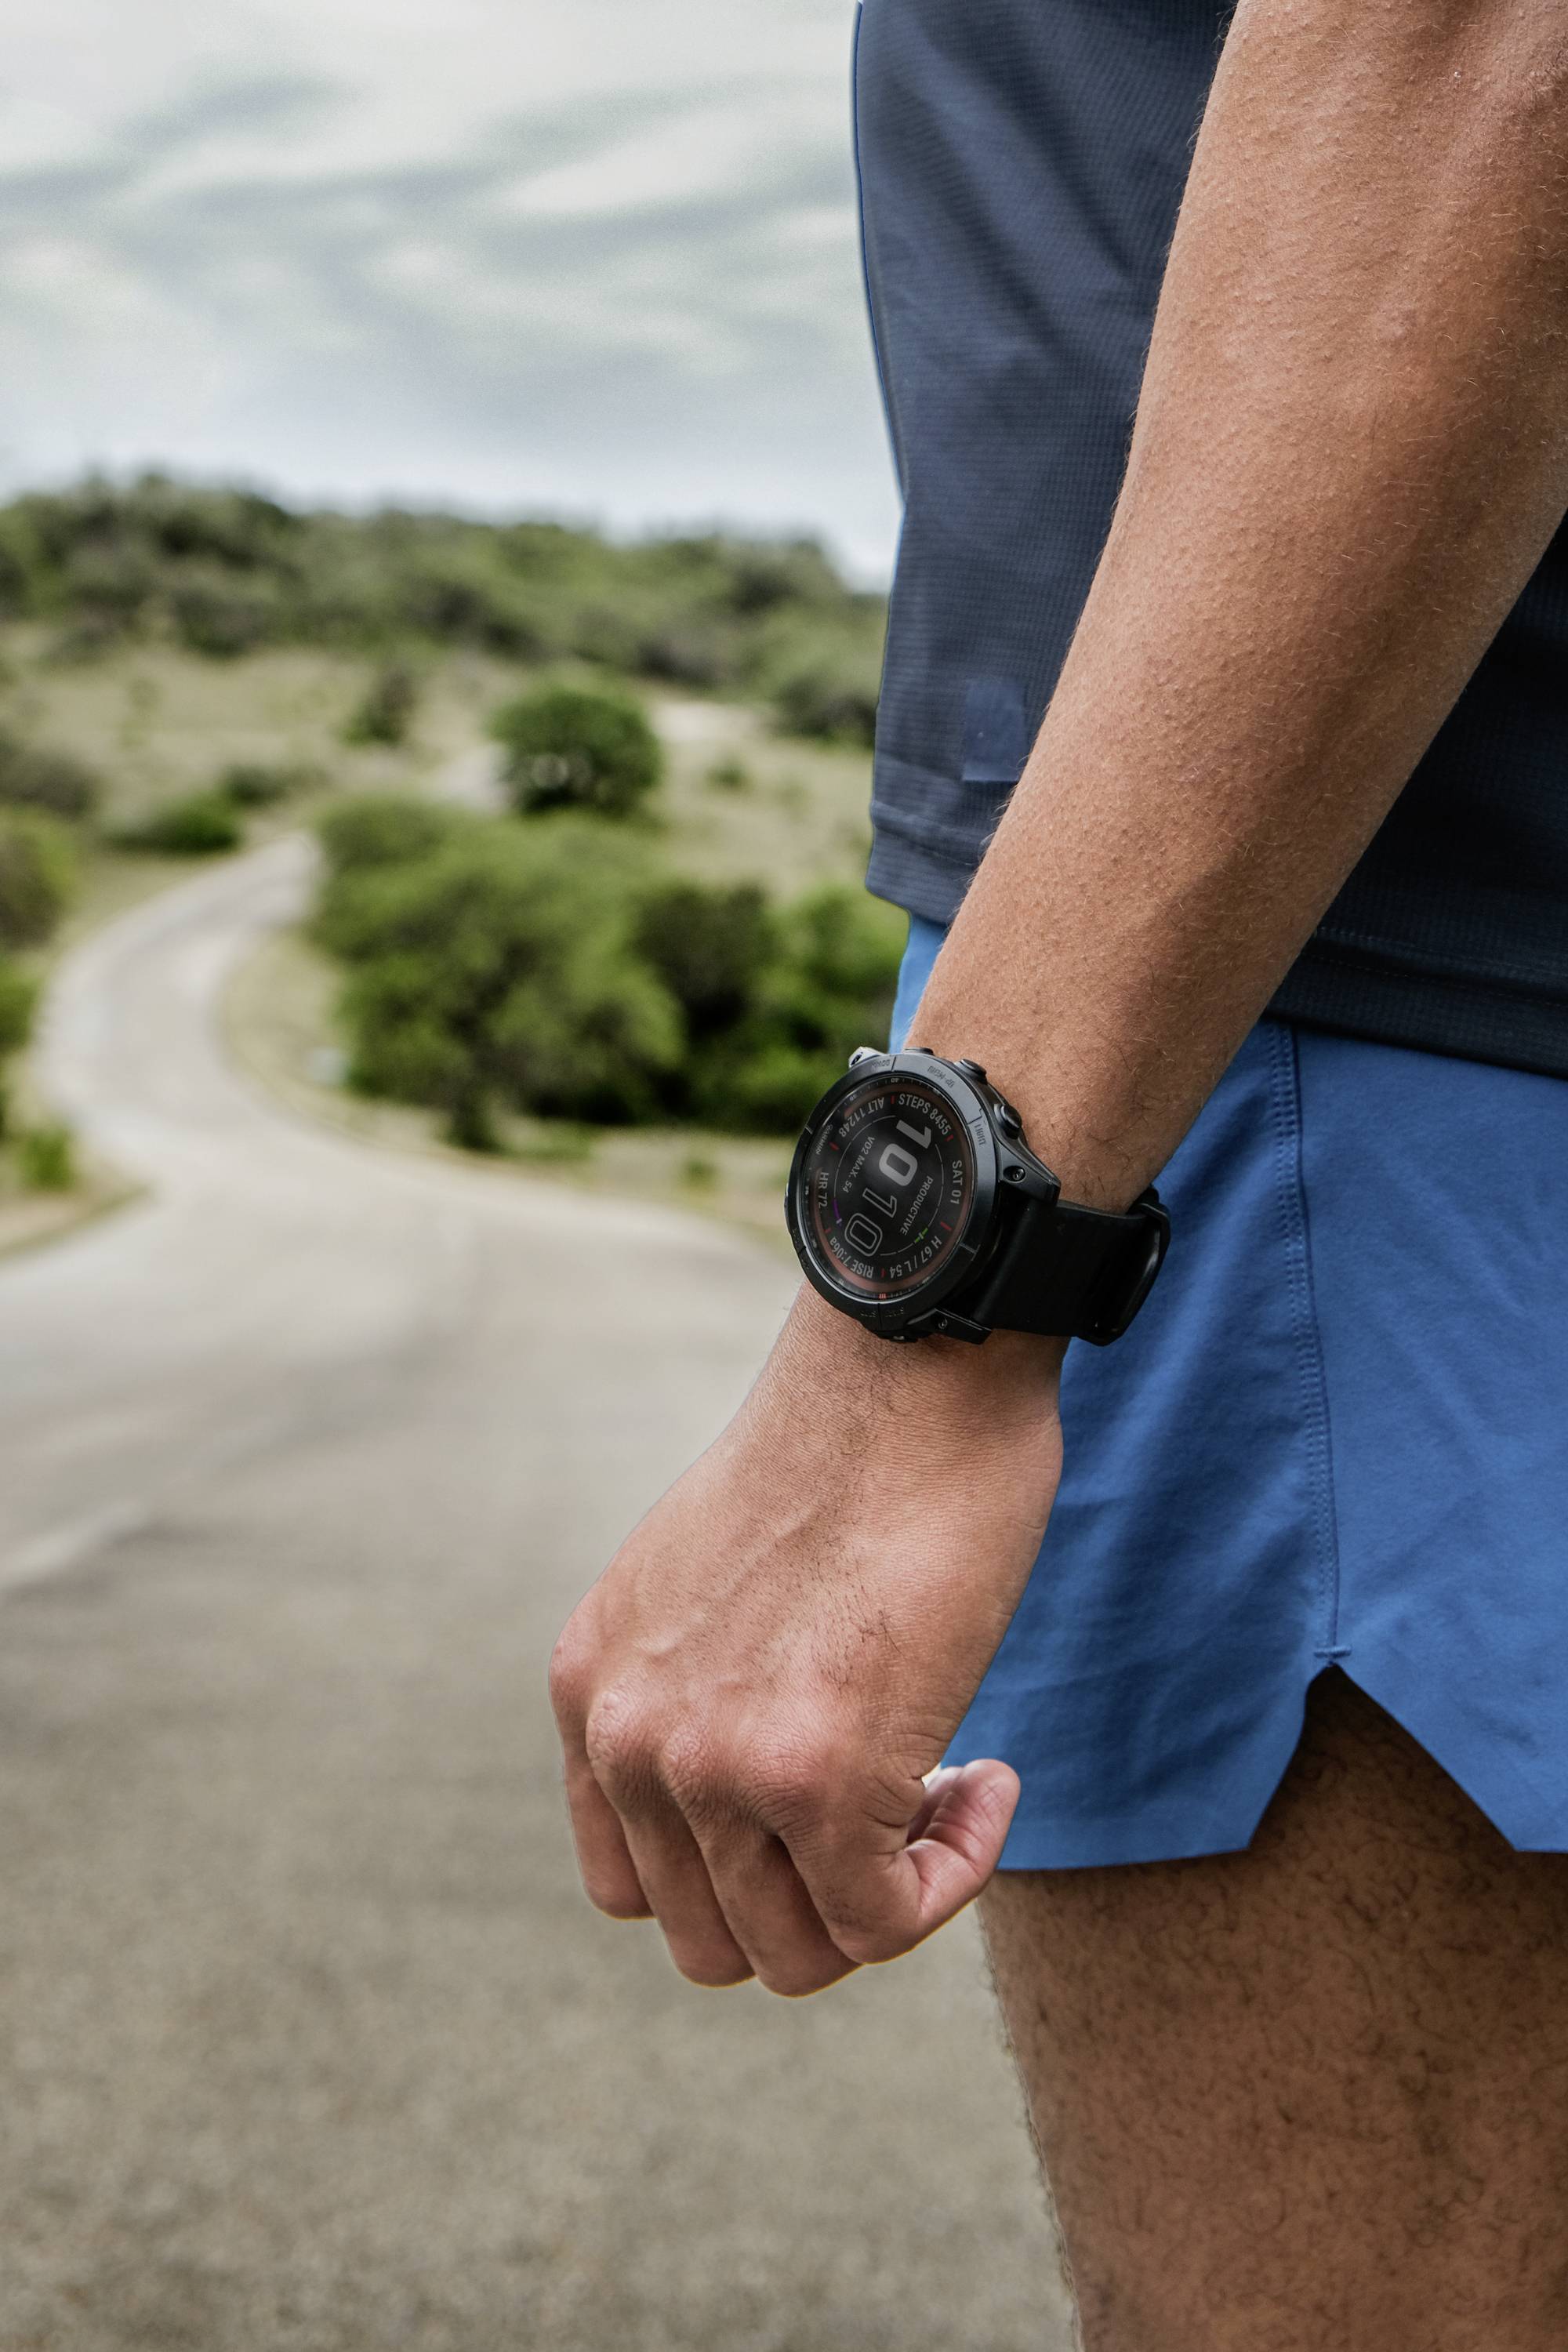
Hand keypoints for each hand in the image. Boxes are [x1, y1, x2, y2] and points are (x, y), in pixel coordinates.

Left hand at [550, 1290, 1063, 1995]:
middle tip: (899, 1806)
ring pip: (801, 1955)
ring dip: (894, 1893)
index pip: (634, 1885)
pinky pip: (885, 1922)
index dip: (746, 1872)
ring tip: (951, 1786)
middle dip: (819, 1901)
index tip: (824, 1804)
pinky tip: (991, 1778)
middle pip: (717, 1941)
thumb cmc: (844, 1454)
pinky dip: (954, 1876)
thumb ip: (695, 1687)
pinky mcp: (817, 1781)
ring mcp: (713, 1769)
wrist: (905, 1368)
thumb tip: (762, 1793)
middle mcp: (628, 1743)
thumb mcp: (706, 1582)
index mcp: (587, 1691)